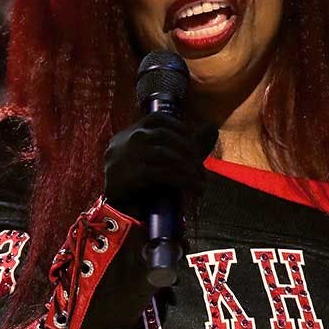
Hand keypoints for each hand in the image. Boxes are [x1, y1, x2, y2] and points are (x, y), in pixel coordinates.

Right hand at [103, 113, 217, 218]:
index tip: (194, 140)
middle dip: (189, 151)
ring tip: (200, 180)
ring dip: (188, 167)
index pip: (157, 119)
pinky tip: (193, 187)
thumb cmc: (138, 183)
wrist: (115, 210)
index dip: (180, 127)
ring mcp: (128, 156)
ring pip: (166, 154)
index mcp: (130, 132)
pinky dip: (182, 180)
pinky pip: (162, 173)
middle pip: (166, 137)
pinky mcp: (132, 175)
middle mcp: (128, 139)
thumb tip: (212, 127)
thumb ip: (182, 143)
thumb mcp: (155, 158)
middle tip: (202, 169)